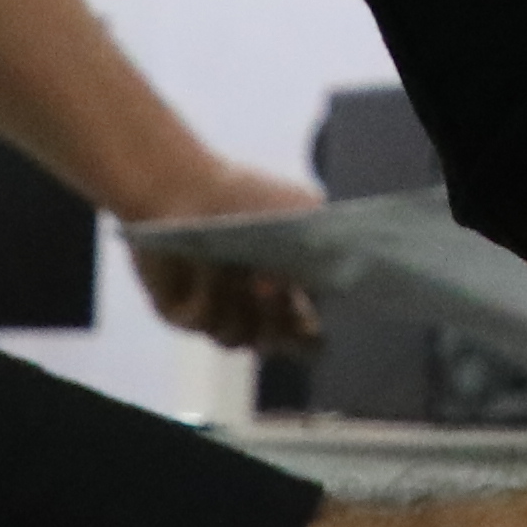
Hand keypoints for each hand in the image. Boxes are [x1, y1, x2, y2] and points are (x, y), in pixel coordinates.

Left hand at [120, 153, 329, 350]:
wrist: (187, 184)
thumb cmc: (248, 197)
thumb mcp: (303, 213)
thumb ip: (332, 244)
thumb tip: (345, 278)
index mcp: (287, 297)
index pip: (307, 340)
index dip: (310, 339)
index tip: (312, 323)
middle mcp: (252, 313)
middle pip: (273, 342)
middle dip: (275, 318)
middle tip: (271, 284)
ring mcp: (217, 315)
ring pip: (237, 337)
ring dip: (241, 304)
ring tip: (241, 270)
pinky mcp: (181, 313)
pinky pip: (202, 319)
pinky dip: (209, 292)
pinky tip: (208, 266)